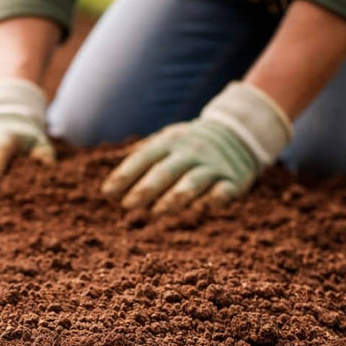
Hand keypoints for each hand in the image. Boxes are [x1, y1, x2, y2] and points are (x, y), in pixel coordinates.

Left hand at [101, 82, 292, 212]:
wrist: (237, 133)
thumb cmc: (188, 145)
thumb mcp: (164, 142)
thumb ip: (139, 160)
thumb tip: (107, 188)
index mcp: (169, 142)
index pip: (143, 159)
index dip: (125, 175)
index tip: (107, 193)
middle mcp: (189, 152)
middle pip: (165, 171)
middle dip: (146, 188)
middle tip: (127, 205)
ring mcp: (212, 166)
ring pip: (192, 182)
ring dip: (175, 197)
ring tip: (158, 211)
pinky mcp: (232, 181)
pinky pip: (223, 191)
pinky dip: (212, 199)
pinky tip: (200, 208)